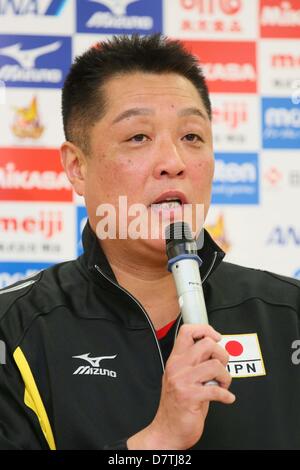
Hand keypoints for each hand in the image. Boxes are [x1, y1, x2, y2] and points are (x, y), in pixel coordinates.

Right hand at [127, 324, 234, 449]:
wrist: (166, 431)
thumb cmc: (177, 405)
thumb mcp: (181, 377)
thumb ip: (194, 363)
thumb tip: (215, 350)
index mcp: (175, 360)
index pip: (188, 331)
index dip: (206, 330)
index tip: (216, 337)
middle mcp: (177, 367)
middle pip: (206, 344)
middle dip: (222, 355)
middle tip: (221, 367)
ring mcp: (182, 381)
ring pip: (215, 365)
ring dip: (226, 377)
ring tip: (222, 385)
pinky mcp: (190, 397)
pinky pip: (217, 390)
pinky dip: (227, 396)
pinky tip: (226, 398)